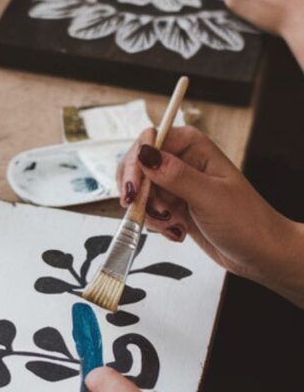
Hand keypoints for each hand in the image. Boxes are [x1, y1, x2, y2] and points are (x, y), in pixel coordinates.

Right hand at [117, 125, 295, 285]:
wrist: (258, 251)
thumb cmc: (245, 221)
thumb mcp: (208, 196)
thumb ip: (174, 175)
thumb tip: (144, 154)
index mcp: (194, 147)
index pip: (150, 140)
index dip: (136, 163)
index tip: (133, 189)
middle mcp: (183, 162)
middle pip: (139, 166)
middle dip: (138, 192)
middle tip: (143, 211)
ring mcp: (178, 186)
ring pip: (141, 191)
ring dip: (147, 212)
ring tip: (171, 224)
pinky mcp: (175, 207)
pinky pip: (149, 211)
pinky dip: (156, 224)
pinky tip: (177, 232)